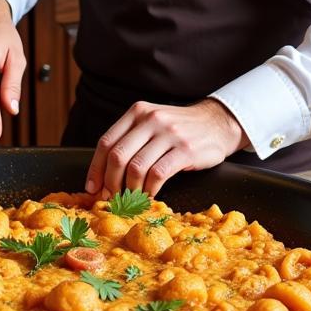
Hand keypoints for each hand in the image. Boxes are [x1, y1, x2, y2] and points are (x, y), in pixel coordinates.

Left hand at [84, 98, 247, 197]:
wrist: (218, 122)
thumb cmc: (179, 128)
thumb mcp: (152, 123)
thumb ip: (131, 140)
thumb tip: (104, 174)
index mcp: (137, 112)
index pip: (106, 142)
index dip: (96, 168)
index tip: (92, 188)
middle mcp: (150, 119)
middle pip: (117, 156)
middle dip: (110, 182)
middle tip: (111, 197)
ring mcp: (168, 133)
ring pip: (136, 167)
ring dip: (130, 189)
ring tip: (131, 199)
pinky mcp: (185, 149)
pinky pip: (158, 174)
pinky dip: (149, 190)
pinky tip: (149, 196)